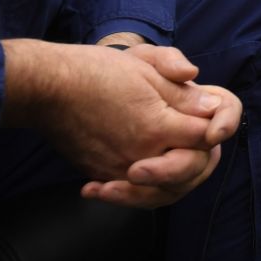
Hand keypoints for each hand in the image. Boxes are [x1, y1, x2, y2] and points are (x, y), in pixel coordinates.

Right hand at [2, 40, 238, 208]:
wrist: (47, 87)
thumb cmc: (96, 71)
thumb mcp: (146, 67)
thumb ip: (183, 89)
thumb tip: (211, 106)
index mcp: (158, 127)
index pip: (204, 138)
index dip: (213, 125)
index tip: (209, 113)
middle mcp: (141, 155)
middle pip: (189, 171)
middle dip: (201, 156)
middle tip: (202, 139)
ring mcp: (119, 169)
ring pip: (162, 191)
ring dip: (177, 180)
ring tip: (181, 167)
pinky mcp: (100, 174)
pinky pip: (131, 193)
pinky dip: (143, 190)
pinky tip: (143, 180)